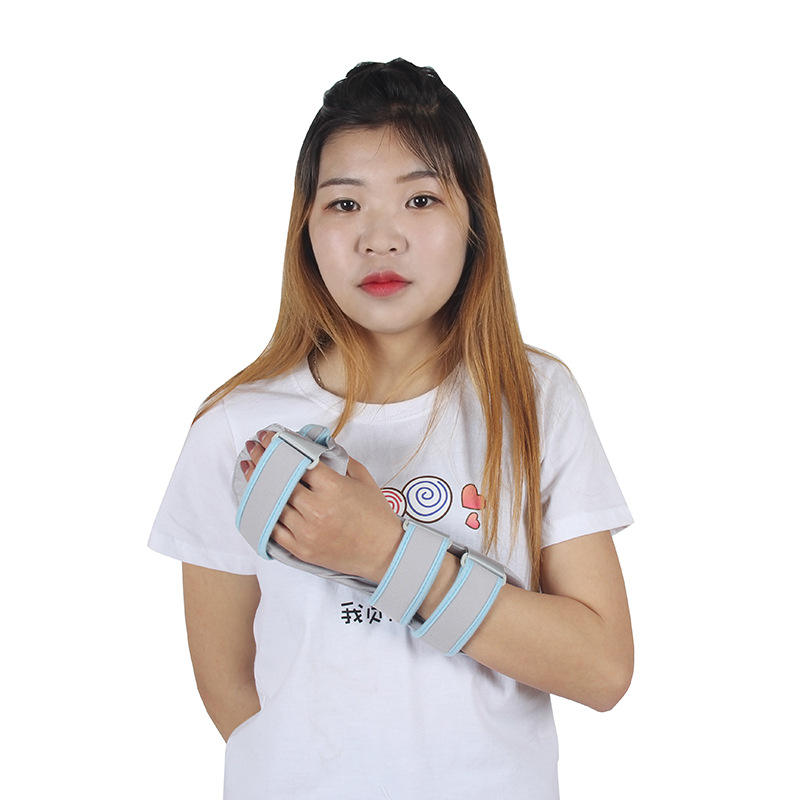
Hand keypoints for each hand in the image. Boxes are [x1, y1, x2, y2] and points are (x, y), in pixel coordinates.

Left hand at [239, 430, 404, 582]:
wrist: (384, 552)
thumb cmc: (376, 515)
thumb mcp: (363, 479)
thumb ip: (339, 460)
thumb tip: (316, 447)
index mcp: (333, 488)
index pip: (297, 461)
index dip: (280, 446)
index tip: (268, 437)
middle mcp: (317, 509)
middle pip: (280, 480)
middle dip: (264, 461)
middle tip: (253, 449)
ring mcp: (307, 531)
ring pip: (273, 504)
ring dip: (259, 485)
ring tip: (251, 470)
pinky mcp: (301, 549)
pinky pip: (274, 529)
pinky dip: (265, 513)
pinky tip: (257, 501)